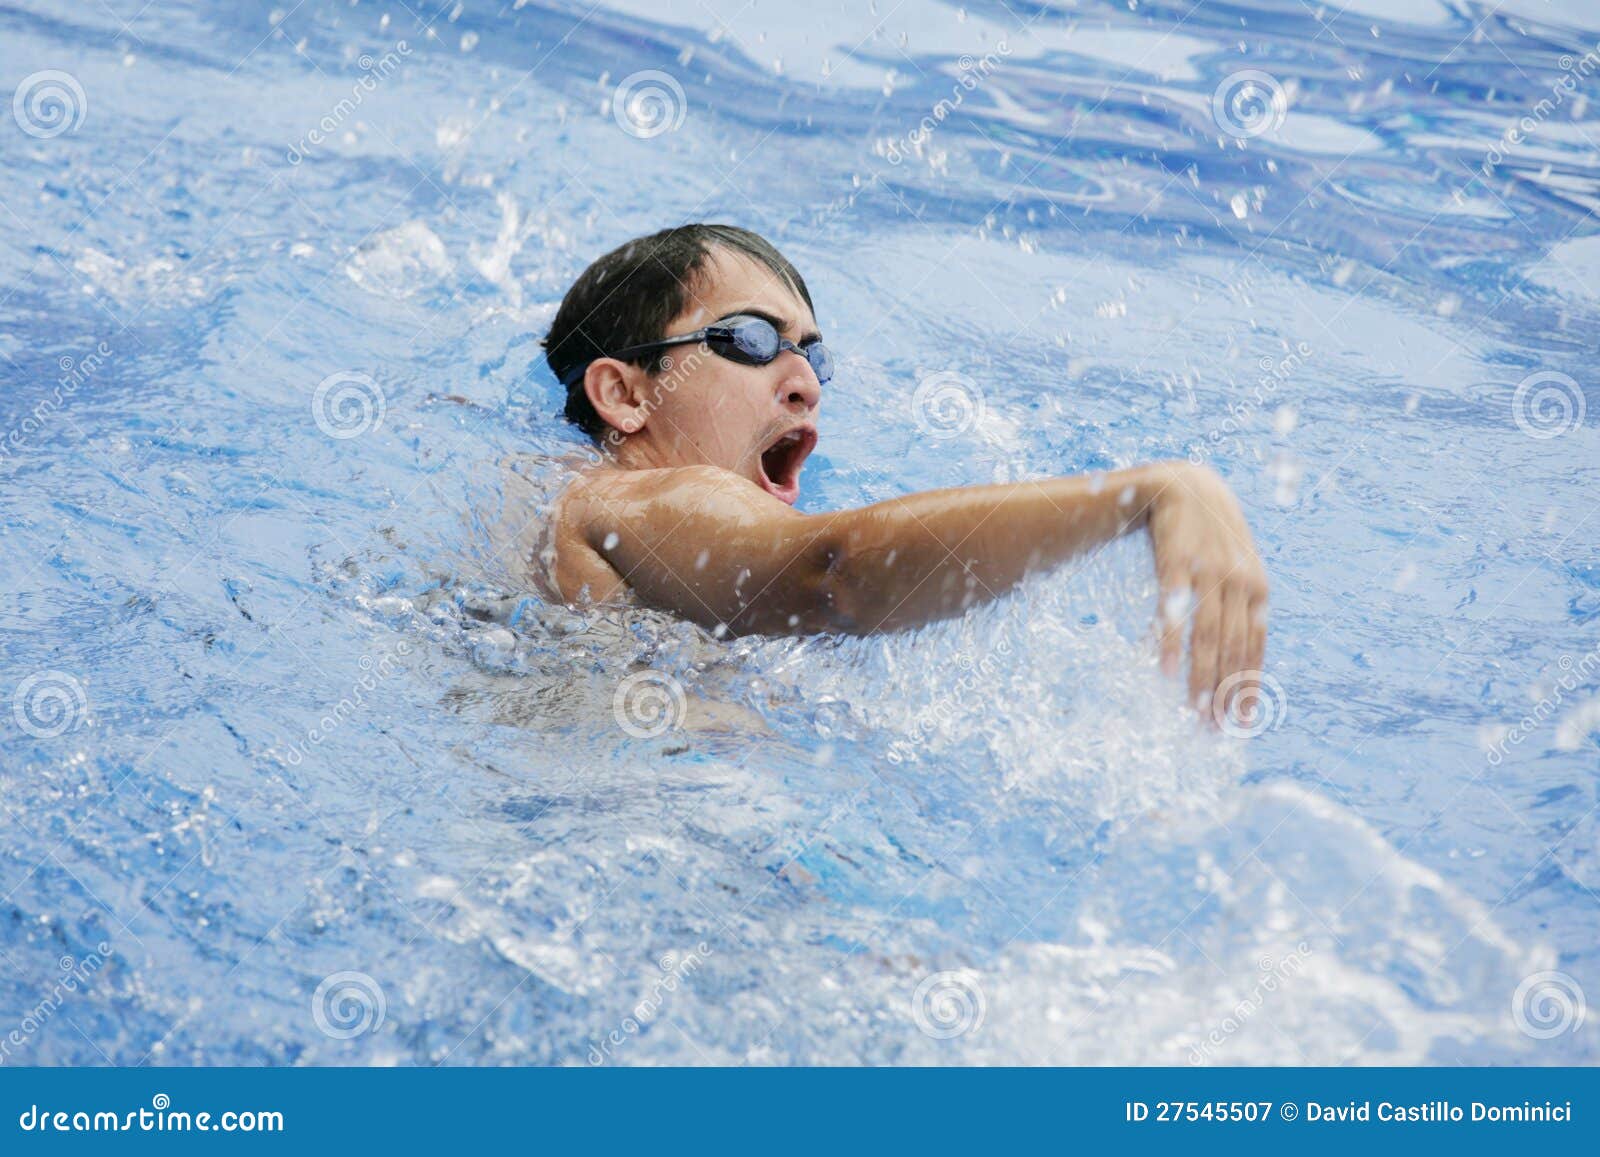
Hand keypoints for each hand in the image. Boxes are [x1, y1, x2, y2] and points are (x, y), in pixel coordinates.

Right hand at [1145, 462, 1268, 726]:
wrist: (1185, 485)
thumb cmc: (1210, 533)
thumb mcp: (1235, 566)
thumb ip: (1239, 604)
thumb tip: (1235, 650)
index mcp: (1258, 590)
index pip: (1255, 649)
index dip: (1247, 687)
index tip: (1239, 722)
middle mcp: (1240, 584)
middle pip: (1233, 650)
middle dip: (1225, 693)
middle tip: (1214, 729)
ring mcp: (1209, 573)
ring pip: (1208, 637)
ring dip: (1201, 679)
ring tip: (1194, 712)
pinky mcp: (1178, 564)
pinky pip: (1176, 612)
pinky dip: (1172, 645)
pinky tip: (1166, 672)